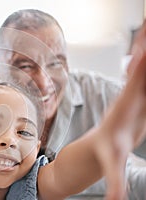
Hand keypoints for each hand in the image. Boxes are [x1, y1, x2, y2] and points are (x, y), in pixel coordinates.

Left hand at [93, 19, 145, 199]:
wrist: (102, 143)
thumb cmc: (105, 152)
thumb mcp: (110, 167)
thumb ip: (114, 184)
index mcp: (125, 108)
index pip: (133, 85)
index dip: (140, 68)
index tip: (143, 51)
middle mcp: (130, 97)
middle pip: (140, 69)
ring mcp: (137, 96)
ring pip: (144, 70)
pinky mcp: (143, 99)